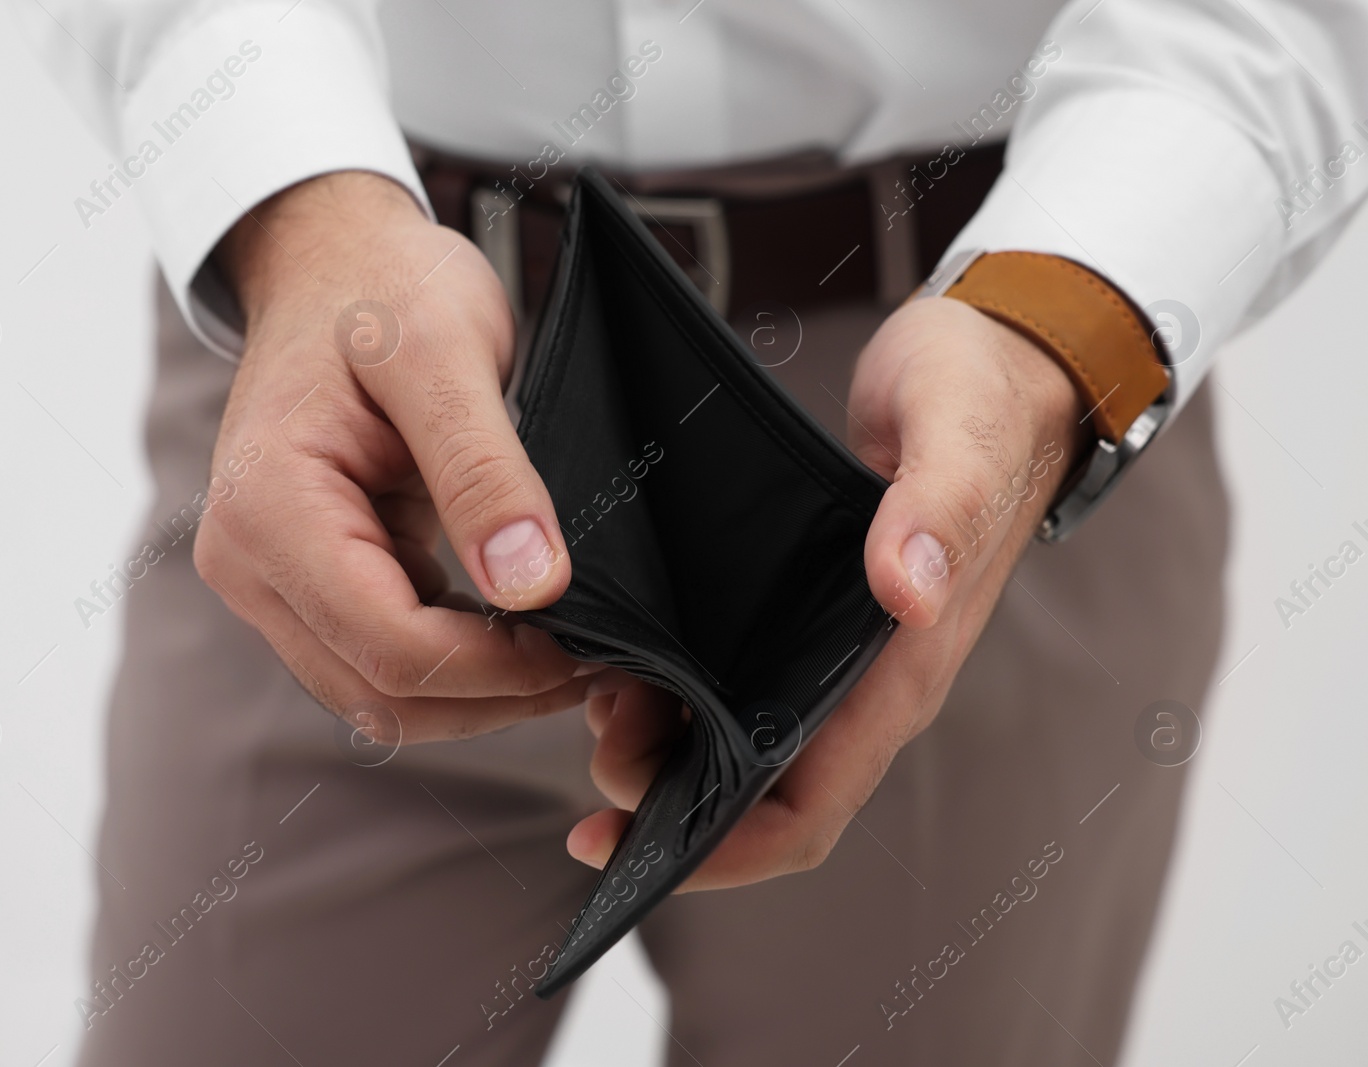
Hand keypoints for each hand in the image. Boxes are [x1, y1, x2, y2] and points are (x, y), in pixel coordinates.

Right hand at [194, 171, 593, 742]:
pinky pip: (381, 660)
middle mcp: (249, 564)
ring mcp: (271, 582)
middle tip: (595, 655)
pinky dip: (456, 661)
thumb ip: (483, 472)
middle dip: (496, 692)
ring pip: (382, 695)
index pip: (391, 647)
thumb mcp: (444, 354)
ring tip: (566, 645)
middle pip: (384, 692)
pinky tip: (519, 626)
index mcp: (269, 511)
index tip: (585, 641)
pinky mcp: (306, 585)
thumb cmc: (380, 287)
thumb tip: (531, 586)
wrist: (332, 263)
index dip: (498, 667)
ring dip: (478, 690)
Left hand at [568, 296, 1085, 887]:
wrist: (998, 359)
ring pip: (738, 743)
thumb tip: (906, 590)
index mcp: (902, 671)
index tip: (632, 851)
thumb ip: (939, 507)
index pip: (808, 810)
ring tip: (597, 698)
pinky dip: (675, 691)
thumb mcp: (961, 432)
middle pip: (759, 794)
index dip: (722, 852)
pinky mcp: (803, 609)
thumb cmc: (981, 393)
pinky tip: (623, 658)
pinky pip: (734, 681)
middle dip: (670, 801)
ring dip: (662, 747)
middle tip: (594, 744)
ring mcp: (833, 651)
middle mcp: (864, 681)